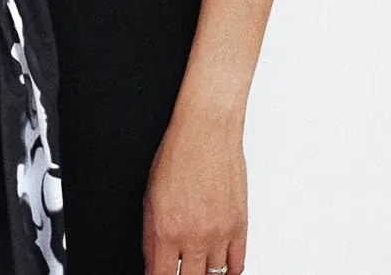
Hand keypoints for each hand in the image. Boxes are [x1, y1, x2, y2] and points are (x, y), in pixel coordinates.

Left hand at [143, 103, 247, 273]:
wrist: (207, 131)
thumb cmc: (178, 154)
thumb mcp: (150, 196)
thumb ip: (152, 235)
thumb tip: (154, 261)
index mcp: (166, 230)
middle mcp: (194, 237)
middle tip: (180, 267)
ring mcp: (219, 234)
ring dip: (204, 274)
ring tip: (198, 265)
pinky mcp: (240, 226)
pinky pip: (237, 265)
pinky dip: (228, 271)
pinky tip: (219, 266)